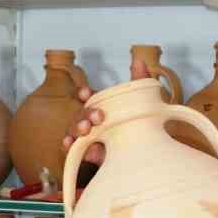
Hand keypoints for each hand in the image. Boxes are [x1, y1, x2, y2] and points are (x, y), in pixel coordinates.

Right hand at [60, 52, 154, 166]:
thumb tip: (139, 61)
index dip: (84, 93)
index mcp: (104, 108)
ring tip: (86, 129)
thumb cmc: (140, 128)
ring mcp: (90, 138)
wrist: (147, 156)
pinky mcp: (88, 154)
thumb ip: (139, 83)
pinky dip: (69, 145)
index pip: (89, 97)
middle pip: (80, 113)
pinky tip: (70, 144)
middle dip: (85, 113)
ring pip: (73, 129)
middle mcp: (94, 122)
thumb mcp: (143, 105)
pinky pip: (73, 149)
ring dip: (76, 127)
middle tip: (98, 117)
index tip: (85, 92)